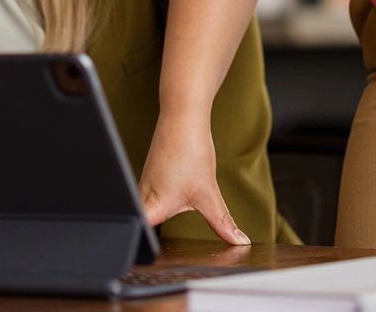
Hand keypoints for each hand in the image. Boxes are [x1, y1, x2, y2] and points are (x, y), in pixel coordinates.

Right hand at [137, 116, 249, 244]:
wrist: (183, 118)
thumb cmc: (189, 150)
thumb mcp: (209, 194)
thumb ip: (222, 222)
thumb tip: (239, 241)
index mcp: (152, 207)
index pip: (136, 235)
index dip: (139, 249)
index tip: (146, 257)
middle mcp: (141, 198)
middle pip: (138, 227)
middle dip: (146, 240)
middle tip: (157, 248)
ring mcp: (142, 188)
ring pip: (142, 212)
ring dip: (151, 222)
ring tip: (162, 225)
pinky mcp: (148, 179)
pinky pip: (147, 200)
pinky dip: (156, 208)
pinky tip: (167, 202)